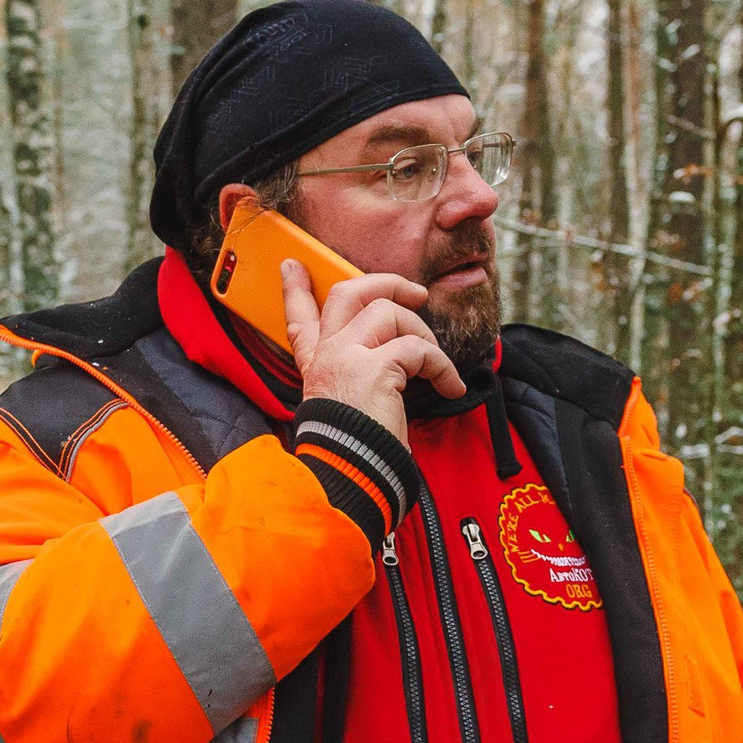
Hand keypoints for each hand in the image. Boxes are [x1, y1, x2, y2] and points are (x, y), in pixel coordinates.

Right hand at [280, 262, 464, 445]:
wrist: (350, 477)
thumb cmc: (355, 451)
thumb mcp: (346, 409)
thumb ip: (355, 378)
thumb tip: (394, 356)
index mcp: (316, 366)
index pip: (299, 319)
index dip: (296, 290)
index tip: (292, 266)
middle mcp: (326, 355)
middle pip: (348, 293)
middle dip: (387, 283)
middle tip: (417, 293)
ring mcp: (346, 357)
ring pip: (389, 312)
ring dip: (423, 333)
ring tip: (436, 363)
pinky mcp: (374, 368)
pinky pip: (418, 349)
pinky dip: (442, 366)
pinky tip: (450, 387)